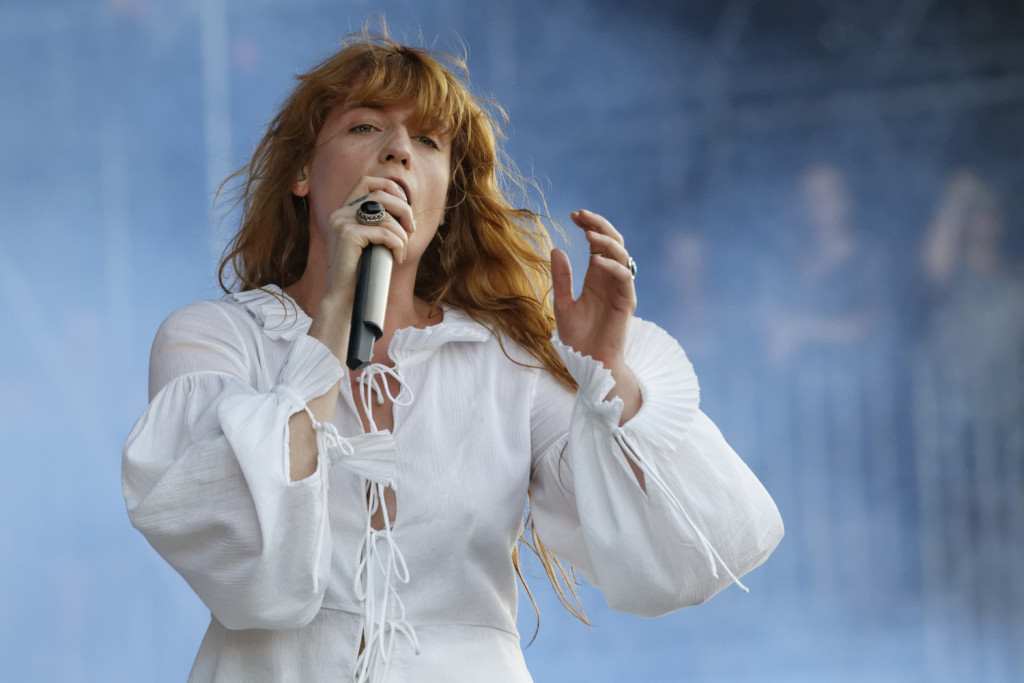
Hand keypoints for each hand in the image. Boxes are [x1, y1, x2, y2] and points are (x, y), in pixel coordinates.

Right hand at [321, 177, 415, 298]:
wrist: (343, 298)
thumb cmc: (361, 273)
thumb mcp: (370, 242)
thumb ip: (380, 223)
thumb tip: (406, 210)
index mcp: (343, 212)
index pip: (367, 182)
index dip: (389, 186)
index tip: (405, 204)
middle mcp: (340, 213)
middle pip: (380, 194)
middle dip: (404, 209)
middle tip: (412, 229)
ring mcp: (342, 223)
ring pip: (385, 215)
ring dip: (402, 233)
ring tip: (402, 250)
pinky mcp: (348, 235)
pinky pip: (384, 232)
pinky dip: (397, 245)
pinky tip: (396, 258)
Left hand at [551, 209, 640, 420]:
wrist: (589, 363)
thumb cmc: (577, 338)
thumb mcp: (562, 303)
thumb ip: (561, 278)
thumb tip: (556, 248)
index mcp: (596, 276)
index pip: (597, 243)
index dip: (589, 226)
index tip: (573, 215)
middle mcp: (610, 279)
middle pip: (613, 242)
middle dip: (599, 226)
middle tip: (582, 215)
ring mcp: (620, 289)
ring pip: (622, 256)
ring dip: (606, 242)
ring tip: (587, 236)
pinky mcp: (626, 302)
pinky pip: (624, 278)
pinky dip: (611, 266)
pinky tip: (594, 261)